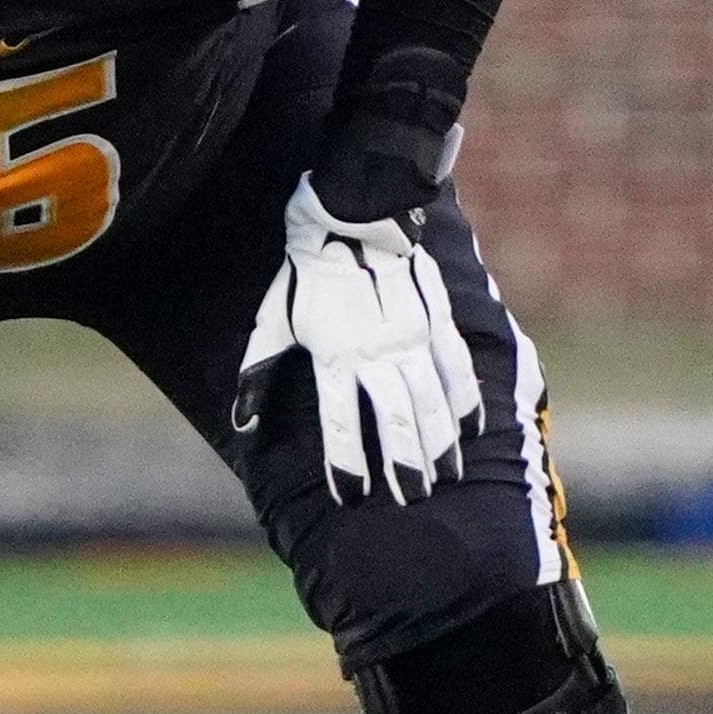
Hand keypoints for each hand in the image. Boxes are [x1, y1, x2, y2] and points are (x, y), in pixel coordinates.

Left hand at [232, 176, 485, 502]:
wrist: (350, 216)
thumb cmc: (305, 272)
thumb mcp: (273, 321)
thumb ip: (258, 373)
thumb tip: (241, 424)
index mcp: (334, 356)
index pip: (342, 422)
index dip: (347, 462)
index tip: (353, 495)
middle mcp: (377, 353)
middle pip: (396, 419)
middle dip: (404, 464)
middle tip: (413, 497)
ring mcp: (412, 337)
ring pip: (431, 399)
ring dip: (439, 441)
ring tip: (445, 475)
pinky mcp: (436, 319)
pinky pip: (456, 366)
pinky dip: (466, 398)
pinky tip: (471, 427)